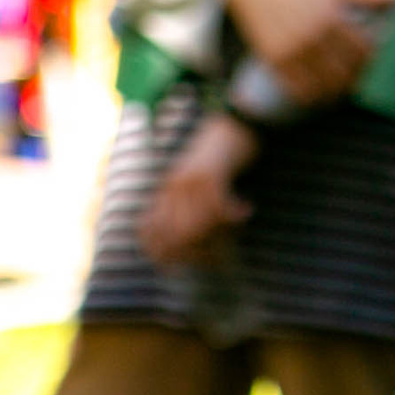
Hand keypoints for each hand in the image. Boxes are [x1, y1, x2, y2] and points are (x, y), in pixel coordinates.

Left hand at [141, 110, 258, 263]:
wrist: (231, 125)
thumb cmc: (219, 159)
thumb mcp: (198, 185)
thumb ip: (190, 208)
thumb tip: (193, 239)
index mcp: (166, 191)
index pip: (149, 230)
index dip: (158, 253)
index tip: (172, 270)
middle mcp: (173, 188)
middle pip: (174, 233)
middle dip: (193, 254)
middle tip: (215, 261)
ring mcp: (190, 180)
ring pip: (196, 223)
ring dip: (216, 238)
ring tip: (231, 243)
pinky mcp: (210, 173)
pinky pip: (218, 205)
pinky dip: (232, 214)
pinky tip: (246, 212)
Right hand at [223, 0, 392, 105]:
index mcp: (332, 18)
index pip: (363, 54)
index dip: (372, 66)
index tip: (376, 69)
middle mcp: (313, 35)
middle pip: (346, 74)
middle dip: (356, 82)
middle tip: (359, 84)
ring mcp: (293, 50)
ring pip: (325, 87)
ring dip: (337, 94)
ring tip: (342, 92)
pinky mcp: (276, 61)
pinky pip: (301, 91)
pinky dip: (314, 98)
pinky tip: (321, 95)